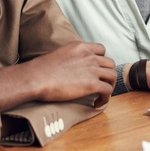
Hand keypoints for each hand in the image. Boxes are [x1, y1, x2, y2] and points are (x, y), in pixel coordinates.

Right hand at [0, 41, 115, 110]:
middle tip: (101, 83)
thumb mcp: (60, 53)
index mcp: (81, 47)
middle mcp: (90, 56)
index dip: (101, 60)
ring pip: (112, 76)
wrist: (36, 78)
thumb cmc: (41, 69)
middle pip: (110, 63)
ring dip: (109, 85)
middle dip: (107, 74)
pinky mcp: (91, 84)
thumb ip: (72, 57)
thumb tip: (71, 66)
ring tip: (101, 94)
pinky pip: (107, 90)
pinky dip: (106, 98)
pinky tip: (97, 103)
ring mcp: (92, 69)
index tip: (97, 69)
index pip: (101, 49)